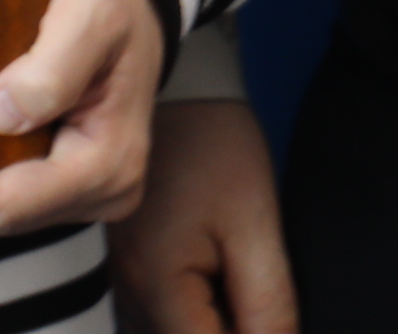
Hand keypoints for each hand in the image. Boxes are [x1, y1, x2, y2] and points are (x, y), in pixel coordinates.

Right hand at [111, 97, 296, 333]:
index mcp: (155, 288)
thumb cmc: (212, 144)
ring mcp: (122, 281)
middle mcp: (127, 293)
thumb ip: (267, 301)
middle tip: (263, 289)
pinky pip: (165, 309)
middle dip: (235, 330)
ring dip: (217, 321)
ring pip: (174, 331)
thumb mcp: (255, 222)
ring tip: (246, 276)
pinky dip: (199, 306)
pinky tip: (226, 276)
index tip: (275, 318)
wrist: (174, 87)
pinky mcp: (128, 266)